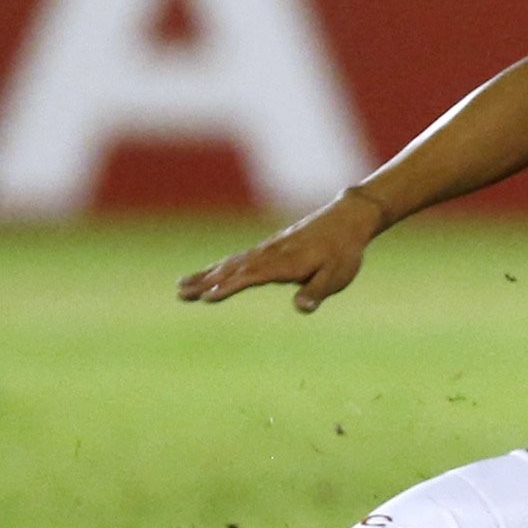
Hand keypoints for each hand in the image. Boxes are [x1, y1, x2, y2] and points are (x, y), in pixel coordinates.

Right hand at [177, 189, 388, 311]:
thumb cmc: (344, 252)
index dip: (230, 287)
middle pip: (233, 269)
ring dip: (206, 274)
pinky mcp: (269, 248)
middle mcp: (272, 254)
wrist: (348, 220)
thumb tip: (301, 308)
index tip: (207, 297)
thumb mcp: (338, 275)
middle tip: (180, 294)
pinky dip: (219, 266)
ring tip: (181, 287)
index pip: (252, 276)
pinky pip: (239, 259)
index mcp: (287, 263)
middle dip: (206, 282)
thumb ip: (317, 292)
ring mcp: (268, 250)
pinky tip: (207, 274)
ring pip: (231, 263)